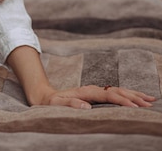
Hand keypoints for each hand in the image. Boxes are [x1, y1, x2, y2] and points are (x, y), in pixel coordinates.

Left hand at [40, 85, 155, 109]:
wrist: (46, 97)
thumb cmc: (52, 103)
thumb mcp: (57, 104)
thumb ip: (71, 104)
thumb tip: (87, 107)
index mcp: (86, 92)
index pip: (108, 95)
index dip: (122, 101)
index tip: (135, 108)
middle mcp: (93, 89)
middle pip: (117, 91)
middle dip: (134, 97)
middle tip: (149, 103)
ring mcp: (96, 91)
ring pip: (119, 91)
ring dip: (134, 95)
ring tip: (150, 99)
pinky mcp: (97, 95)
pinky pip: (115, 94)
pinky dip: (128, 95)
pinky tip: (136, 99)